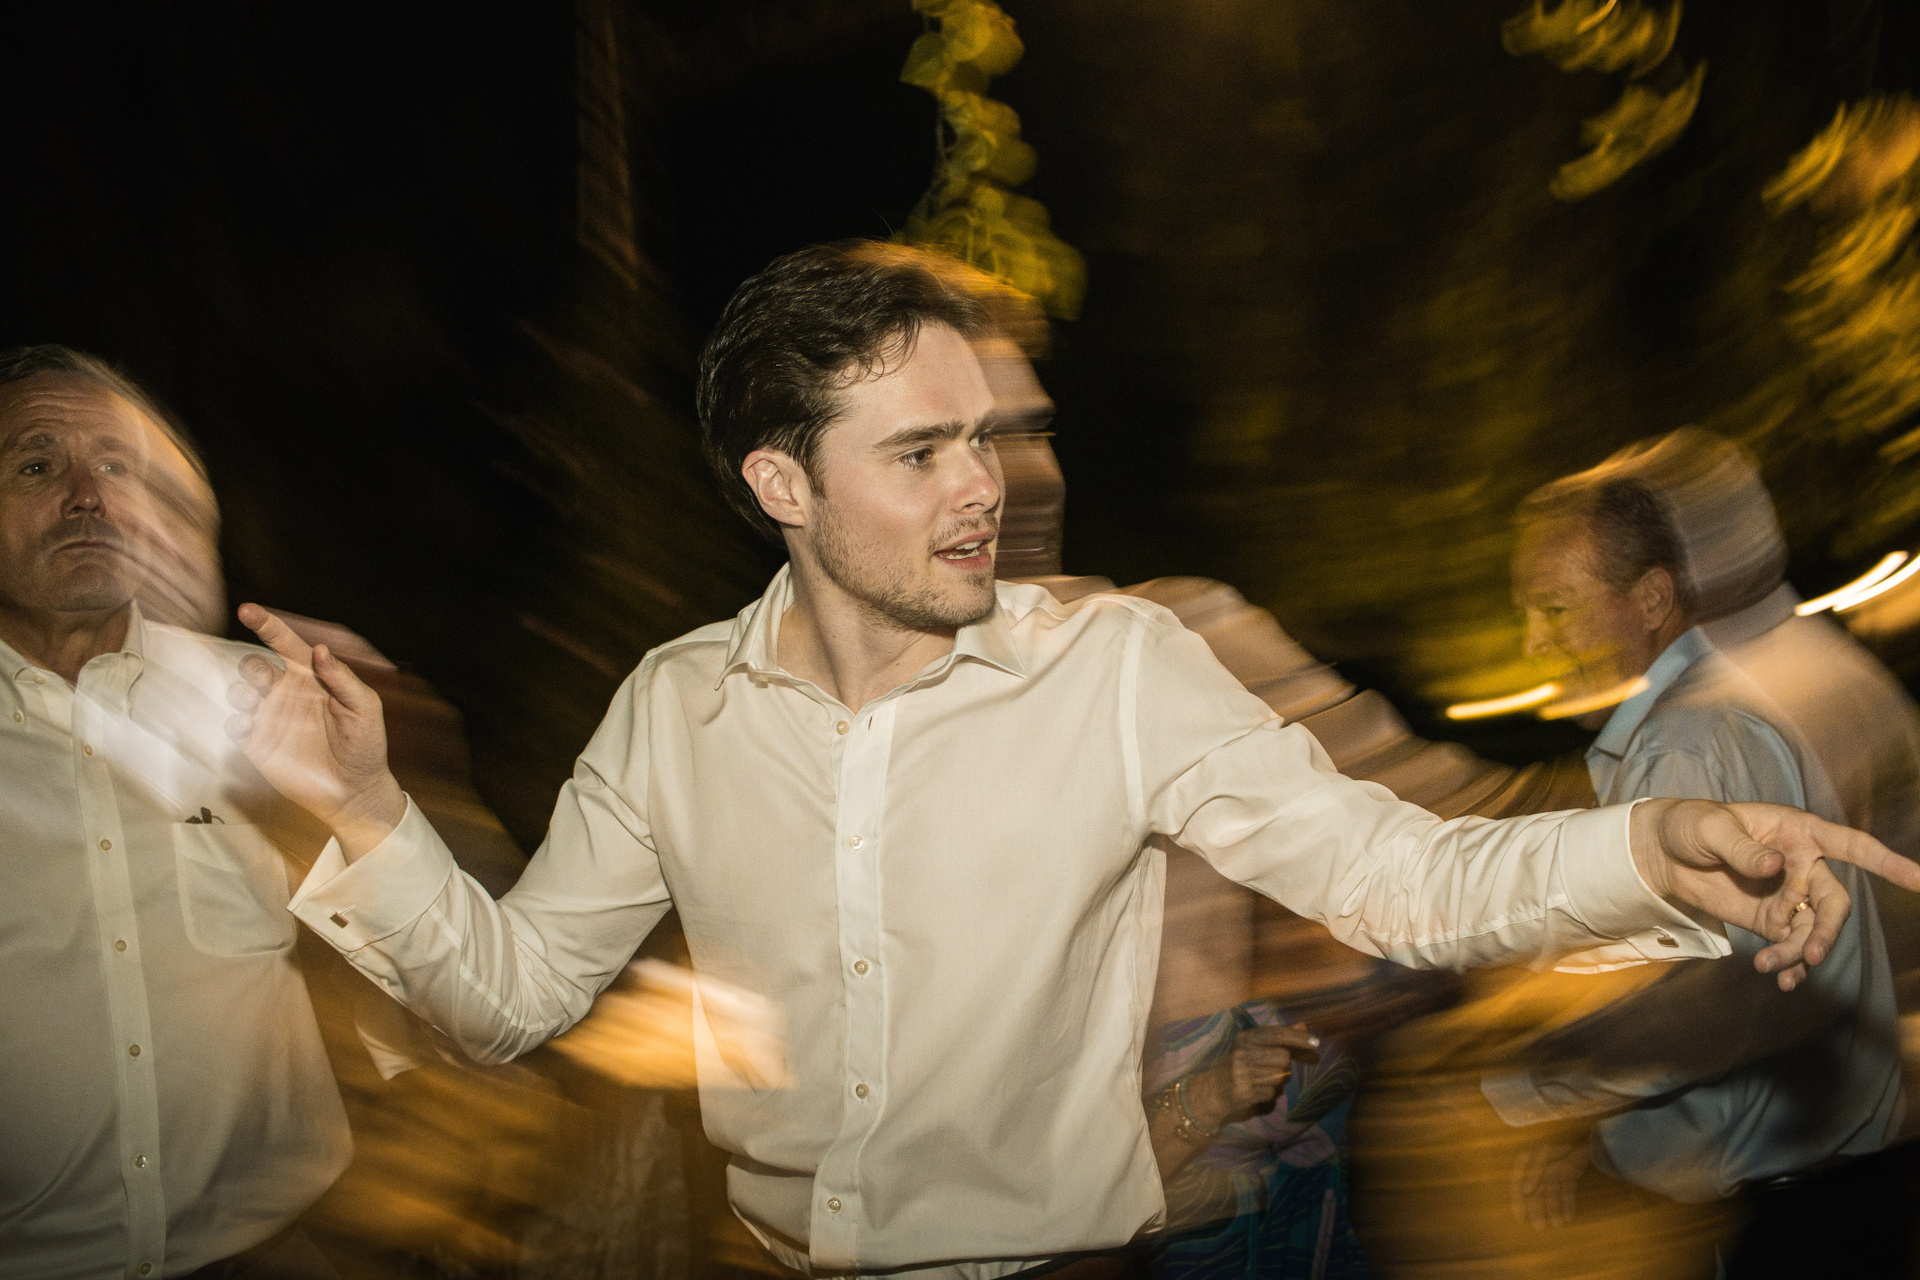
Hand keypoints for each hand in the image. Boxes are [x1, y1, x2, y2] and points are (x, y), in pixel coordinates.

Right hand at [226, 603, 405, 858]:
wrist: (354, 789)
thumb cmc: (365, 744)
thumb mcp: (365, 708)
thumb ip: (343, 679)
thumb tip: (320, 650)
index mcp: (311, 677)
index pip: (285, 643)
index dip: (266, 624)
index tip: (247, 610)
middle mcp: (286, 693)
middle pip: (255, 666)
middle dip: (251, 666)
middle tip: (263, 680)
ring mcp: (270, 717)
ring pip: (240, 692)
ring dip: (240, 692)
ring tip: (252, 702)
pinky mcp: (258, 744)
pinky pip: (234, 726)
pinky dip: (233, 723)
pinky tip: (247, 727)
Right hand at [1186, 1023, 1320, 1130]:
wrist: (1210, 1092)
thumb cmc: (1237, 1067)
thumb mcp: (1254, 1047)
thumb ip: (1280, 1038)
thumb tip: (1304, 1026)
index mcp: (1245, 1038)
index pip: (1277, 1034)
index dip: (1298, 1038)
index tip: (1316, 1042)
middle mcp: (1242, 1053)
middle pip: (1284, 1057)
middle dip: (1283, 1065)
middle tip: (1268, 1068)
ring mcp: (1242, 1073)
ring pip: (1281, 1077)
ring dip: (1277, 1081)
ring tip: (1260, 1080)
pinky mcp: (1245, 1093)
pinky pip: (1273, 1094)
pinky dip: (1269, 1095)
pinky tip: (1255, 1092)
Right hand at [1511, 1137, 1588, 1228]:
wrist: (1592, 1133)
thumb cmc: (1564, 1138)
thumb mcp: (1546, 1152)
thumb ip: (1535, 1170)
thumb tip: (1525, 1190)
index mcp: (1529, 1155)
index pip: (1519, 1180)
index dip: (1518, 1199)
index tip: (1520, 1218)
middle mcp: (1541, 1162)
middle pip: (1536, 1189)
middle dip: (1537, 1208)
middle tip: (1539, 1227)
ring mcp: (1557, 1166)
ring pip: (1552, 1191)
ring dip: (1554, 1208)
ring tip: (1557, 1225)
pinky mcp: (1572, 1170)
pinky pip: (1567, 1189)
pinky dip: (1568, 1202)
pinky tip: (1569, 1217)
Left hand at [1629, 798, 1919, 990]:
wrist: (1662, 852)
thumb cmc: (1691, 826)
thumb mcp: (1710, 829)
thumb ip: (1742, 848)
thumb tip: (1774, 868)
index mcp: (1799, 832)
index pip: (1852, 846)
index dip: (1888, 862)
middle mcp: (1803, 866)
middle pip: (1833, 901)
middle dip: (1826, 929)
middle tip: (1809, 955)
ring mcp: (1789, 896)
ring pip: (1812, 929)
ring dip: (1800, 951)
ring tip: (1775, 967)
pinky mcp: (1770, 920)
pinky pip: (1791, 945)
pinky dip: (1788, 963)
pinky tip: (1778, 977)